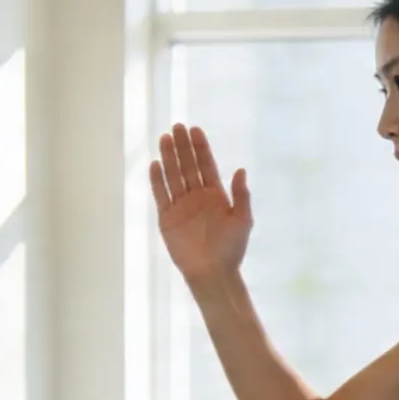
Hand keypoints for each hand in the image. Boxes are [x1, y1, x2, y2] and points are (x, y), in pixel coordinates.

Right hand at [150, 123, 251, 282]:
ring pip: (173, 176)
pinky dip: (157, 180)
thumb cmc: (231, 249)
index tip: (195, 130)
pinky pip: (161, 195)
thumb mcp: (243, 221)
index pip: (206, 165)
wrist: (212, 273)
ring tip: (164, 137)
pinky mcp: (167, 218)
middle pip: (188, 166)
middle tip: (177, 126)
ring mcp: (181, 206)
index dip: (201, 148)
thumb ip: (241, 196)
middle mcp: (197, 197)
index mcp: (216, 195)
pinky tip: (155, 164)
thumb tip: (241, 170)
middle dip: (183, 146)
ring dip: (169, 157)